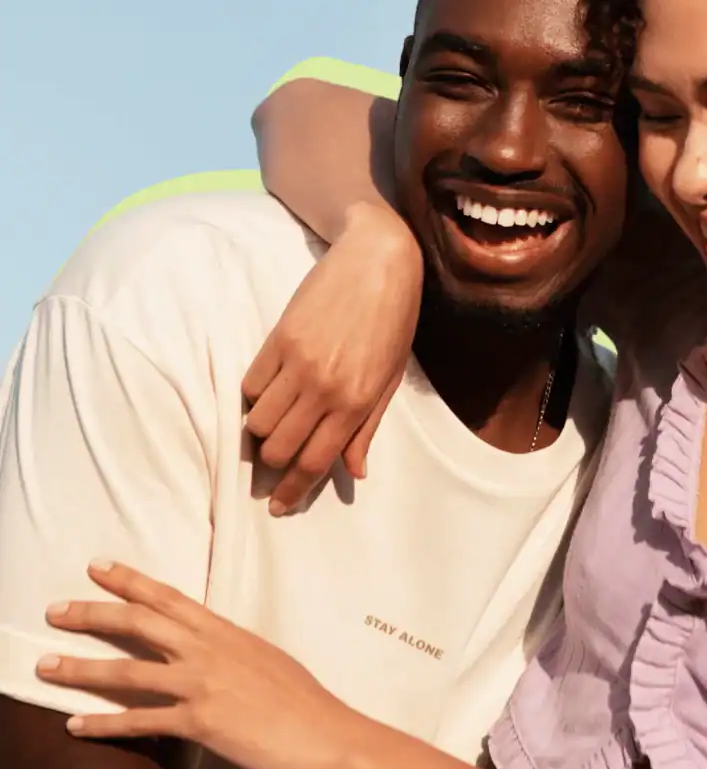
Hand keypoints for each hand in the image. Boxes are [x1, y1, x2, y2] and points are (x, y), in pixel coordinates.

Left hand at [38, 561, 366, 768]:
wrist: (327, 733)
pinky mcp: (200, 723)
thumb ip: (232, 653)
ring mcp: (203, 685)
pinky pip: (140, 722)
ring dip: (81, 668)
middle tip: (56, 608)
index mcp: (228, 633)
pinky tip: (75, 725)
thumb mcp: (266, 660)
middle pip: (141, 623)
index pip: (171, 597)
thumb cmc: (304, 701)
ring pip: (129, 670)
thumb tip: (211, 653)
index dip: (132, 581)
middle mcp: (210, 651)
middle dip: (94, 613)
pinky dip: (103, 723)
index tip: (100, 567)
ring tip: (45, 666)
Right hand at [242, 202, 422, 512]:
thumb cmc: (392, 321)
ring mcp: (299, 364)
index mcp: (357, 402)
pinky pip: (251, 386)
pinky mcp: (278, 340)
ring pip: (258, 422)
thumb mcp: (389, 378)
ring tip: (270, 428)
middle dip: (272, 467)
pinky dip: (254, 399)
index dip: (294, 490)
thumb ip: (367, 427)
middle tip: (270, 469)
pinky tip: (267, 394)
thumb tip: (354, 472)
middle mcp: (326, 388)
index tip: (279, 505)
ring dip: (260, 433)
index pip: (315, 461)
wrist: (378, 263)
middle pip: (280, 448)